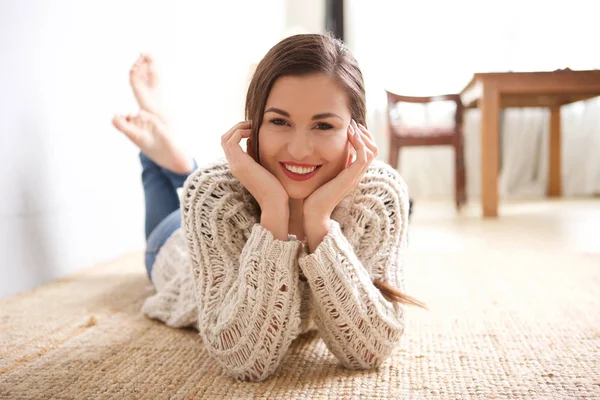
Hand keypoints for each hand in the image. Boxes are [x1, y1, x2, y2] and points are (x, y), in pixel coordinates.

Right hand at [221, 121, 289, 239]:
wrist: (275, 202)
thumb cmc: (276, 188)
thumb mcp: (265, 166)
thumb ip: (258, 153)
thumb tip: (254, 138)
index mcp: (239, 166)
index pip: (230, 144)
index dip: (239, 132)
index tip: (254, 128)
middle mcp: (234, 165)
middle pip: (225, 139)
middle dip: (237, 127)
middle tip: (252, 124)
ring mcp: (235, 164)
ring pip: (225, 138)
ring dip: (238, 127)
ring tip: (252, 126)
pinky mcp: (240, 164)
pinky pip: (231, 140)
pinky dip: (240, 131)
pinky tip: (254, 132)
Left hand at [303, 120, 377, 250]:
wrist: (313, 213)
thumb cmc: (312, 196)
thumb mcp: (321, 175)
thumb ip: (325, 165)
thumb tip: (318, 152)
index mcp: (352, 173)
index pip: (367, 151)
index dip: (361, 137)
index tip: (350, 127)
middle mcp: (356, 174)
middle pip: (373, 149)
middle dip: (364, 133)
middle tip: (353, 123)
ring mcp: (355, 177)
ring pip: (371, 150)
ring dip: (362, 135)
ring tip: (351, 126)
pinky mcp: (351, 178)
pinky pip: (363, 156)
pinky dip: (359, 143)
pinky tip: (348, 135)